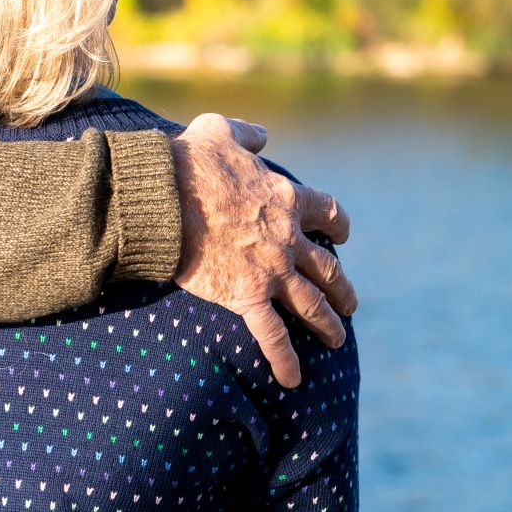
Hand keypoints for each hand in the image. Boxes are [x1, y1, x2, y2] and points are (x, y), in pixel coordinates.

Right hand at [170, 114, 355, 387]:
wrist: (163, 198)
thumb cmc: (188, 161)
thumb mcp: (221, 131)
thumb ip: (248, 134)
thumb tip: (262, 136)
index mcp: (287, 198)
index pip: (330, 213)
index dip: (338, 226)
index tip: (340, 238)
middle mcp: (288, 238)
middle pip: (328, 269)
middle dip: (342, 289)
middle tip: (349, 305)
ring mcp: (271, 270)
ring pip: (312, 304)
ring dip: (328, 325)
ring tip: (337, 341)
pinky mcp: (246, 296)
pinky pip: (273, 335)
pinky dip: (285, 360)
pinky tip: (292, 381)